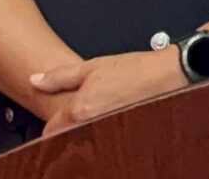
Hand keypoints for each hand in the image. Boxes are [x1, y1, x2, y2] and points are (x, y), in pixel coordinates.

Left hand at [32, 48, 184, 134]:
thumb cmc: (137, 70)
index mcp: (79, 109)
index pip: (50, 130)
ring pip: (85, 142)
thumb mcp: (94, 66)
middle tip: (81, 117)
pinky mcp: (124, 140)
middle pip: (66, 139)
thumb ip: (60, 76)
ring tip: (100, 118)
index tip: (57, 119)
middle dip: (68, 131)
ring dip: (86, 135)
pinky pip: (105, 144)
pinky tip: (113, 124)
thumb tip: (36, 80)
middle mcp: (91, 126)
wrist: (172, 76)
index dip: (52, 124)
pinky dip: (104, 137)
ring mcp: (107, 135)